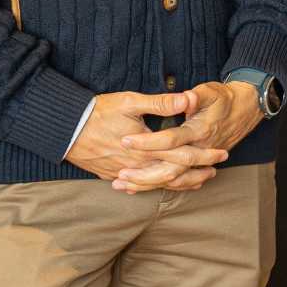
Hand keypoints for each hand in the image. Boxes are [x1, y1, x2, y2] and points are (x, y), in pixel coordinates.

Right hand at [65, 89, 225, 187]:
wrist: (65, 130)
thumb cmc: (98, 112)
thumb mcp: (130, 102)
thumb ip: (161, 102)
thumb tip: (187, 99)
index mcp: (146, 148)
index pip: (182, 155)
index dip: (204, 155)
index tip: (222, 153)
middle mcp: (137, 165)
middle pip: (174, 174)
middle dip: (197, 172)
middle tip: (216, 170)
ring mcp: (124, 173)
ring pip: (157, 184)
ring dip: (180, 182)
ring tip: (198, 180)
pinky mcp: (113, 175)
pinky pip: (140, 186)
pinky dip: (156, 187)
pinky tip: (164, 186)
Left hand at [113, 80, 262, 192]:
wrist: (246, 109)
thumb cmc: (224, 98)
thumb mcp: (212, 91)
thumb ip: (197, 96)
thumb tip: (185, 98)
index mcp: (200, 130)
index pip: (171, 140)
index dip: (148, 141)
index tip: (126, 140)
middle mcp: (201, 149)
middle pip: (171, 168)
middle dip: (144, 173)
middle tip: (120, 174)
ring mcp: (201, 160)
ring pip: (173, 179)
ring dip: (147, 184)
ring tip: (122, 185)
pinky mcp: (199, 165)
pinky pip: (178, 182)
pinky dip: (158, 186)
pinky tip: (138, 188)